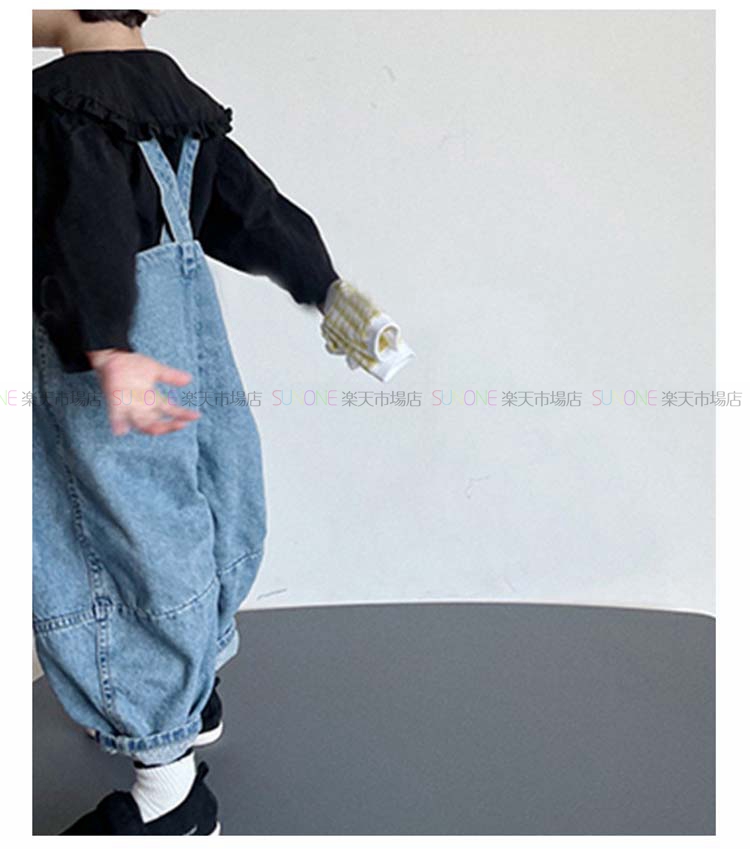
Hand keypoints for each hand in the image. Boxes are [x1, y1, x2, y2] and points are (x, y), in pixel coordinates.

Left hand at [86, 348, 200, 436]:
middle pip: (157, 424)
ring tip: (159, 431)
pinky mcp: (116, 402)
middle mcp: (143, 407)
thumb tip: (189, 379)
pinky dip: (118, 423)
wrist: (114, 357)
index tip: (197, 415)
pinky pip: (117, 416)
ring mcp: (130, 407)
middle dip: (170, 426)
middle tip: (181, 424)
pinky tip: (120, 431)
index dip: (184, 415)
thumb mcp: (156, 370)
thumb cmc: (134, 365)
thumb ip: (171, 376)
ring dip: (151, 428)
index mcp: (154, 400)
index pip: (171, 411)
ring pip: (141, 424)